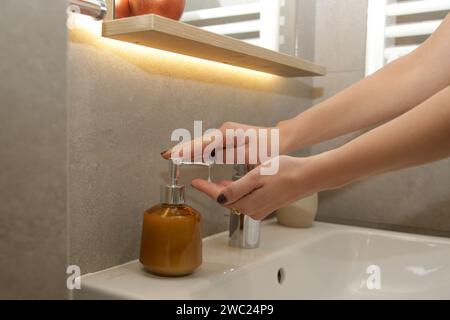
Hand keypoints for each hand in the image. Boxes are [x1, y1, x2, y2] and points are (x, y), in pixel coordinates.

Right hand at [161, 121, 282, 162]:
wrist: (281, 139)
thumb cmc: (269, 148)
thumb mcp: (250, 154)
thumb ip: (229, 155)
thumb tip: (210, 156)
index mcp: (228, 134)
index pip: (202, 144)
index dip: (185, 150)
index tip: (172, 155)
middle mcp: (224, 131)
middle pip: (199, 141)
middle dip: (182, 148)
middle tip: (165, 155)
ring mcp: (226, 133)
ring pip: (203, 143)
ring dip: (189, 149)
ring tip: (173, 156)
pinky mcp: (228, 137)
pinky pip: (210, 145)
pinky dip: (199, 150)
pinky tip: (191, 155)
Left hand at [191, 155, 324, 219]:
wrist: (309, 176)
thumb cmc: (286, 172)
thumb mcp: (257, 176)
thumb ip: (237, 188)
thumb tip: (220, 198)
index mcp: (249, 204)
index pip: (220, 198)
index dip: (206, 189)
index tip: (195, 182)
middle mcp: (253, 211)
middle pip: (227, 201)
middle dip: (214, 191)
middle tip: (203, 180)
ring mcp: (261, 210)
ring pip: (236, 201)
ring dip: (226, 192)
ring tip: (216, 181)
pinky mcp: (267, 206)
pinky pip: (246, 201)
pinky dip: (238, 193)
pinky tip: (236, 185)